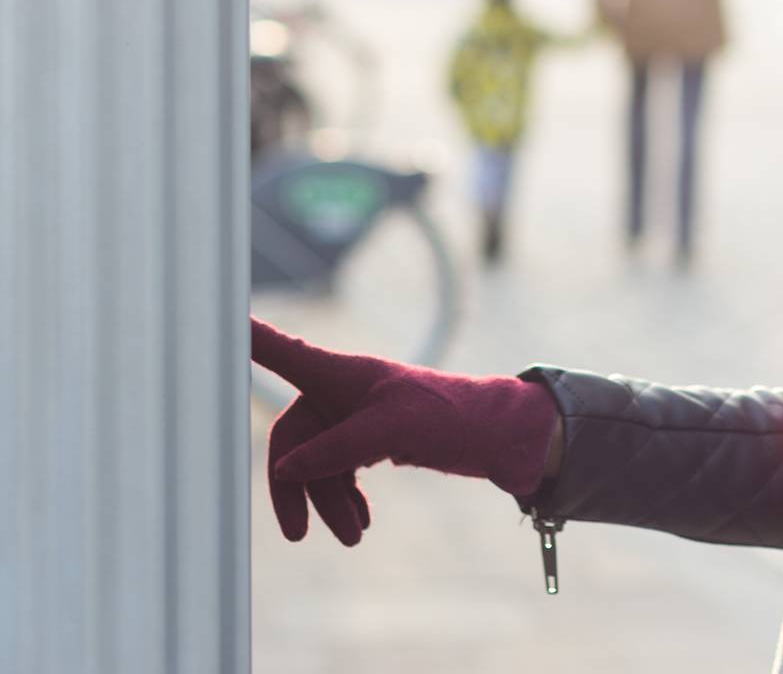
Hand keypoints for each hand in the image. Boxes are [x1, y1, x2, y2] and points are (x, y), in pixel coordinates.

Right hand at [252, 316, 559, 546]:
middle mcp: (342, 391)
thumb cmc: (446, 414)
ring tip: (354, 536)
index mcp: (340, 374)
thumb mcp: (390, 429)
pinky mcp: (371, 438)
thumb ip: (335, 449)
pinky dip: (344, 497)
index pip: (282, 354)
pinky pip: (339, 470)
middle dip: (295, 488)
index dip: (248, 339)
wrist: (493, 434)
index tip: (218, 318)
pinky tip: (360, 522)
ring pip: (317, 464)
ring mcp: (355, 416)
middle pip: (291, 440)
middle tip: (298, 535)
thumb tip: (285, 471)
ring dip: (328, 503)